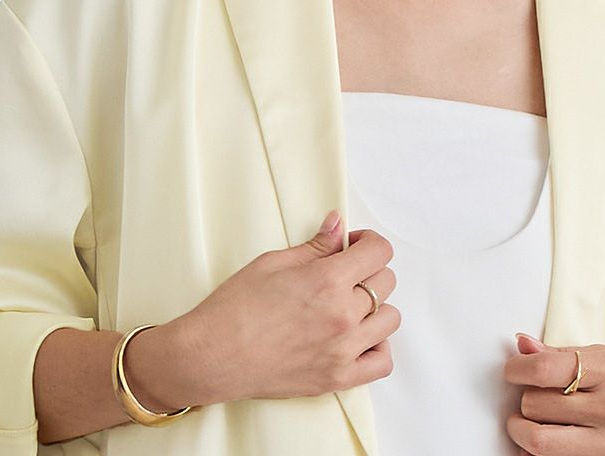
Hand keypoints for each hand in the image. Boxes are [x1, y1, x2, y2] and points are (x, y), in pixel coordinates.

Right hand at [179, 211, 401, 406]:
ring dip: (375, 305)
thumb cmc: (236, 306)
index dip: (368, 242)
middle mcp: (343, 315)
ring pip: (390, 318)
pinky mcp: (339, 378)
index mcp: (328, 280)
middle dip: (368, 269)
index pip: (379, 252)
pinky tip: (358, 335)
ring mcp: (344, 349)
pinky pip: (382, 361)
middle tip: (344, 271)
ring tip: (349, 303)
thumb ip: (315, 246)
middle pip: (386, 281)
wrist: (214, 355)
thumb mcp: (273, 262)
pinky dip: (377, 344)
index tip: (352, 244)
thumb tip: (337, 225)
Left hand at [504, 332, 604, 454]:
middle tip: (526, 396)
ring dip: (523, 431)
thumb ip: (560, 355)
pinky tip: (544, 443)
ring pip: (541, 442)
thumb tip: (522, 345)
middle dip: (523, 400)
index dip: (516, 369)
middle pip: (536, 406)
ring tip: (527, 422)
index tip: (513, 370)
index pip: (542, 370)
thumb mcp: (603, 358)